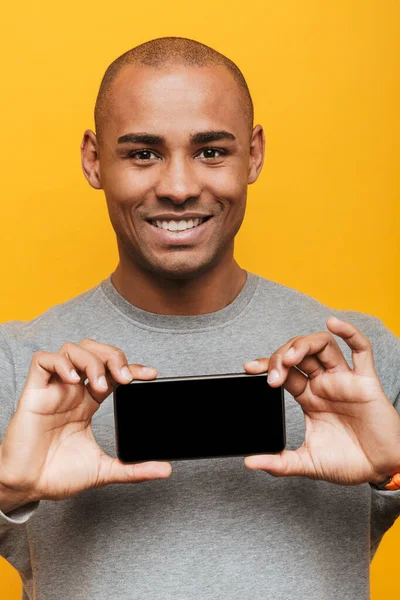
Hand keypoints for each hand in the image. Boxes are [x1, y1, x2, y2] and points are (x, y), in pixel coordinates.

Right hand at [0, 340, 170, 505]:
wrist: (28, 488)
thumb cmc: (57, 476)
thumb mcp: (103, 470)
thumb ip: (133, 469)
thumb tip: (165, 470)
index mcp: (87, 402)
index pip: (112, 372)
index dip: (132, 366)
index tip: (151, 374)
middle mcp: (72, 391)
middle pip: (94, 351)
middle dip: (112, 356)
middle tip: (123, 377)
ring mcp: (53, 389)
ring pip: (71, 349)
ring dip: (90, 361)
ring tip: (98, 385)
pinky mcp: (34, 393)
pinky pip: (42, 361)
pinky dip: (60, 363)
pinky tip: (72, 380)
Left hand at [243, 317, 399, 485]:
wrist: (381, 472)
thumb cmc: (349, 463)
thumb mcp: (307, 462)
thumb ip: (279, 463)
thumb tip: (250, 462)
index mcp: (310, 397)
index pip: (284, 371)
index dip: (266, 365)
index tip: (249, 368)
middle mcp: (325, 384)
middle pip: (299, 354)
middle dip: (281, 358)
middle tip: (272, 374)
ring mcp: (345, 380)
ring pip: (323, 346)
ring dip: (304, 344)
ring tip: (291, 358)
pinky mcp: (366, 382)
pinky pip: (361, 349)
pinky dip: (349, 332)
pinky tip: (333, 323)